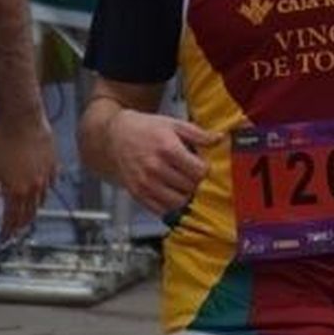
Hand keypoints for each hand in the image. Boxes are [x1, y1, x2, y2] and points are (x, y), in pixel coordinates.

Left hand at [0, 115, 57, 240]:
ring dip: (32, 209)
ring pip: (41, 200)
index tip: (3, 237)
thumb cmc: (2, 140)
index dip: (7, 231)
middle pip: (29, 214)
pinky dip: (43, 191)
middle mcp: (33, 187)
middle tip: (14, 229)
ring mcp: (46, 175)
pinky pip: (50, 184)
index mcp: (16, 190)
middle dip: (20, 224)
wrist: (22, 119)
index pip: (12, 219)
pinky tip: (39, 189)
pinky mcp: (53, 164)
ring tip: (25, 212)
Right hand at [105, 110, 220, 217]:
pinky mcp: (137, 194)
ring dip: (184, 195)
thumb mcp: (174, 124)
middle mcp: (155, 168)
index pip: (199, 171)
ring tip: (182, 183)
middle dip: (195, 181)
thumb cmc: (145, 129)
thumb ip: (198, 134)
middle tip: (191, 173)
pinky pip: (160, 210)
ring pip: (178, 201)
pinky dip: (169, 205)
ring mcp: (145, 183)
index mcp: (167, 149)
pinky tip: (170, 192)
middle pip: (190, 187)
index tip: (202, 165)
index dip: (205, 169)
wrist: (115, 137)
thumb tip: (218, 139)